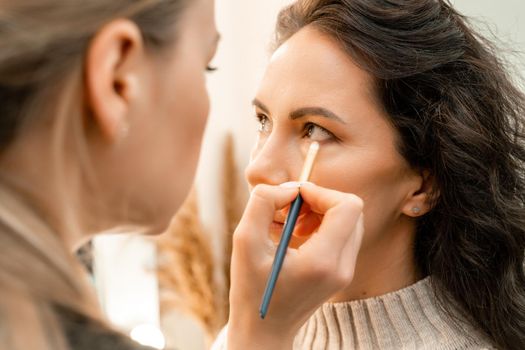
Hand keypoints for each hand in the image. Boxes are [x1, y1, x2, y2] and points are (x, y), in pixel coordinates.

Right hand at [227, 182, 363, 349]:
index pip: (347, 207)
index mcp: (322, 261)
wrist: (264, 329)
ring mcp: (345, 270)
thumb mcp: (245, 241)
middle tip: (290, 209)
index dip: (321, 192)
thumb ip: (263, 203)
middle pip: (351, 210)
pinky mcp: (341, 271)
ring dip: (320, 211)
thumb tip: (290, 188)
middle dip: (320, 199)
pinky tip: (297, 232)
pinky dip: (322, 223)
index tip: (293, 197)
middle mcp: (342, 266)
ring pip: (348, 219)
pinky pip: (342, 232)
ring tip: (291, 222)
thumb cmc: (250, 288)